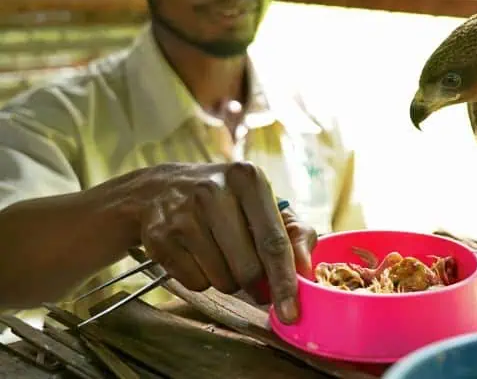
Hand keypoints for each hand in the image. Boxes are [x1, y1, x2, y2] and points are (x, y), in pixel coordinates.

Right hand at [118, 161, 316, 323]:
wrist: (156, 190)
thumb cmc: (225, 200)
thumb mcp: (263, 202)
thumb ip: (294, 233)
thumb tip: (305, 270)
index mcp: (248, 178)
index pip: (273, 240)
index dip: (285, 280)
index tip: (291, 312)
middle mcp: (214, 191)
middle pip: (249, 269)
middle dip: (255, 284)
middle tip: (253, 277)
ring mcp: (183, 214)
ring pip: (222, 281)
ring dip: (227, 280)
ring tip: (219, 252)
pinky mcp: (159, 237)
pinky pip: (195, 283)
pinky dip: (201, 279)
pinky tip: (195, 253)